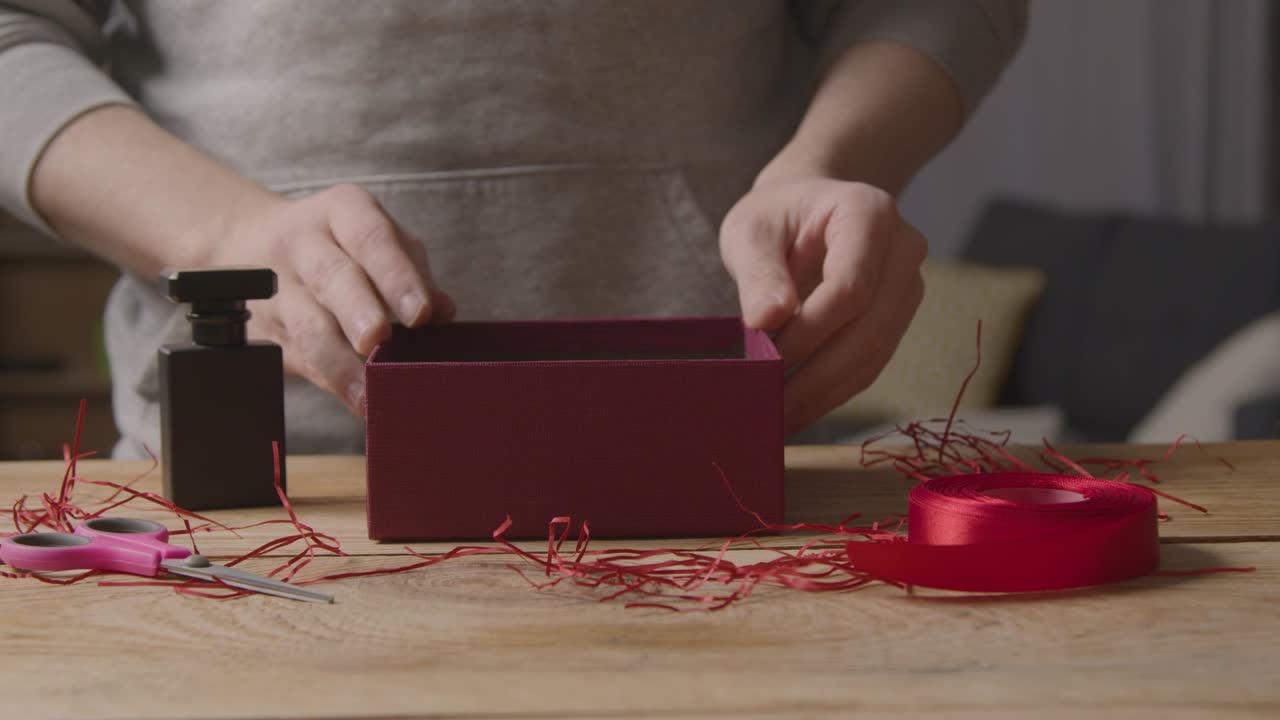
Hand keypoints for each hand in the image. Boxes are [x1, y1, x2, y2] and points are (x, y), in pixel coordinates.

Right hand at [210, 184, 454, 413]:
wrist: (246, 242)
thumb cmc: (337, 244)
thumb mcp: (377, 238)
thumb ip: (412, 271)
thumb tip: (442, 310)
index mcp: (341, 211)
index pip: (371, 238)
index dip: (396, 275)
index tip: (420, 313)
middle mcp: (304, 243)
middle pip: (332, 276)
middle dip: (357, 310)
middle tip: (377, 340)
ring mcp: (277, 287)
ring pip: (307, 324)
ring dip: (338, 362)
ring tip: (367, 391)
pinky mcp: (265, 329)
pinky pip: (298, 357)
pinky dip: (329, 381)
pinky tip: (355, 400)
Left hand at [720, 177, 925, 433]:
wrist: (806, 210)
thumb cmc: (776, 217)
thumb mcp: (752, 232)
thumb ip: (758, 273)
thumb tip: (766, 321)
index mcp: (869, 213)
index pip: (850, 286)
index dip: (809, 330)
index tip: (766, 357)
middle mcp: (903, 249)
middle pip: (869, 328)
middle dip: (817, 375)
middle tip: (768, 407)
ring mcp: (908, 286)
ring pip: (874, 354)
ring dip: (825, 392)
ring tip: (778, 418)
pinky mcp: (898, 318)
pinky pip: (870, 363)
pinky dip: (833, 390)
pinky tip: (799, 408)